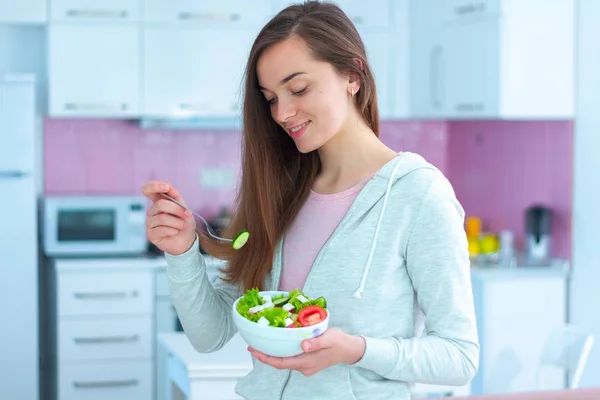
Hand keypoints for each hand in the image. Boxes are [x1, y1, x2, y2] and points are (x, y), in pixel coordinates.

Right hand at [141, 181, 196, 254]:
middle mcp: (152, 211)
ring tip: (181, 226)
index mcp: (158, 201)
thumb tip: (168, 186)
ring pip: (162, 218)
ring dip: (177, 222)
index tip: (166, 187)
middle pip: (160, 204)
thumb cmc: (184, 223)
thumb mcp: (184, 207)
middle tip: (187, 214)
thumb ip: (176, 196)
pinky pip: (162, 229)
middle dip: (177, 209)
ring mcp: (150, 223)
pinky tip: (175, 232)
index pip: (147, 189)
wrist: (188, 241)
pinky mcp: (151, 234)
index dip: (154, 186)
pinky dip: (173, 231)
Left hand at [248, 328, 364, 375]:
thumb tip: (302, 345)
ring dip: (274, 353)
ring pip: (285, 360)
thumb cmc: (340, 342)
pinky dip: (283, 352)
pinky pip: (291, 358)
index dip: (266, 358)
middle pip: (280, 362)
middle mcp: (304, 367)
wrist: (350, 350)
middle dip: (266, 355)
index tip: (254, 351)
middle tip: (253, 345)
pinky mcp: (308, 362)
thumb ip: (315, 342)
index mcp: (306, 362)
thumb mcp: (329, 338)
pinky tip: (279, 343)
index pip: (281, 362)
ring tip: (263, 342)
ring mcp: (306, 366)